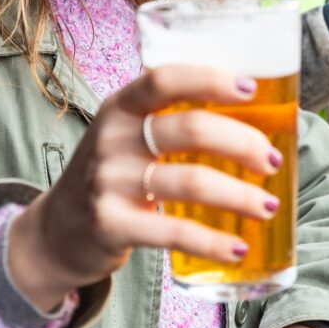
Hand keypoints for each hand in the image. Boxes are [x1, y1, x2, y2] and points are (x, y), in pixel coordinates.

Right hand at [8, 65, 280, 310]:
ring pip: (191, 182)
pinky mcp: (112, 225)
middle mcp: (113, 138)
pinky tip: (239, 248)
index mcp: (121, 106)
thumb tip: (255, 116)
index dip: (210, 79)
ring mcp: (109, 182)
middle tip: (272, 160)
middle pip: (192, 129)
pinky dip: (213, 242)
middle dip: (242, 143)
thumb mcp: (128, 135)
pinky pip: (174, 232)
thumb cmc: (113, 174)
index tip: (250, 89)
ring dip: (240, 195)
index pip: (165, 79)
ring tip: (269, 206)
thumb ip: (172, 120)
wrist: (57, 231)